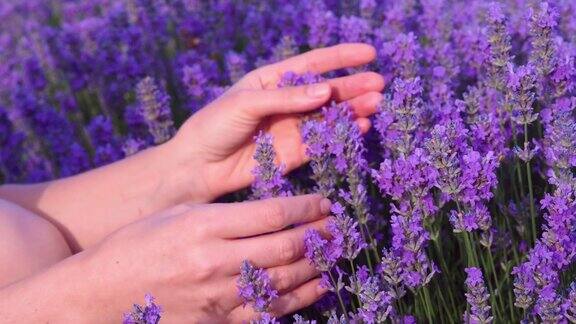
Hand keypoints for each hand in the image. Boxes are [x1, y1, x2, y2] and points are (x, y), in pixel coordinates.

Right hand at [76, 194, 330, 321]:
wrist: (105, 292)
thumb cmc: (140, 243)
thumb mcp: (179, 213)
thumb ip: (225, 213)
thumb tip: (274, 212)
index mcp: (205, 225)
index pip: (272, 214)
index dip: (307, 208)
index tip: (325, 203)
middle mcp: (216, 261)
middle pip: (286, 247)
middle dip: (320, 235)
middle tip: (340, 226)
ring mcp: (218, 296)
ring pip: (284, 279)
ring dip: (317, 265)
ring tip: (336, 251)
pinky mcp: (218, 322)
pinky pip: (270, 312)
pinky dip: (300, 298)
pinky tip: (319, 286)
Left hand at [171, 43, 383, 201]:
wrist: (198, 166)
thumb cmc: (214, 126)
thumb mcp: (247, 103)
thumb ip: (287, 98)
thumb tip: (325, 91)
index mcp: (272, 81)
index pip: (312, 64)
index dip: (341, 57)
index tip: (370, 53)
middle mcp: (286, 103)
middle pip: (326, 92)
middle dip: (353, 87)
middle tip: (380, 86)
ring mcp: (291, 128)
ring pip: (329, 117)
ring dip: (353, 111)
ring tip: (375, 106)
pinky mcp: (293, 154)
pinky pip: (322, 142)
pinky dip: (342, 135)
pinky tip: (360, 128)